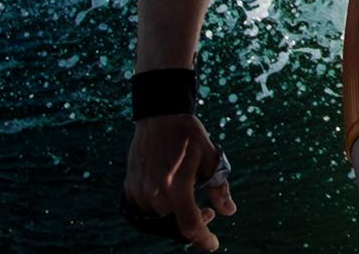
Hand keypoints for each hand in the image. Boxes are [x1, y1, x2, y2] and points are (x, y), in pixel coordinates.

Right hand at [124, 114, 235, 250]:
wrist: (160, 117)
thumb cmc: (189, 136)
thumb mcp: (212, 158)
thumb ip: (219, 188)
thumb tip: (229, 212)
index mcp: (176, 184)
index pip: (189, 224)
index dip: (203, 239)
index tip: (213, 246)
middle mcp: (154, 191)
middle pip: (174, 225)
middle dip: (194, 224)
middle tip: (207, 212)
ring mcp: (138, 191)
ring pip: (158, 221)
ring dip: (175, 218)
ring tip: (191, 201)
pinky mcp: (129, 188)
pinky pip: (144, 212)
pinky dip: (160, 212)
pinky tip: (173, 200)